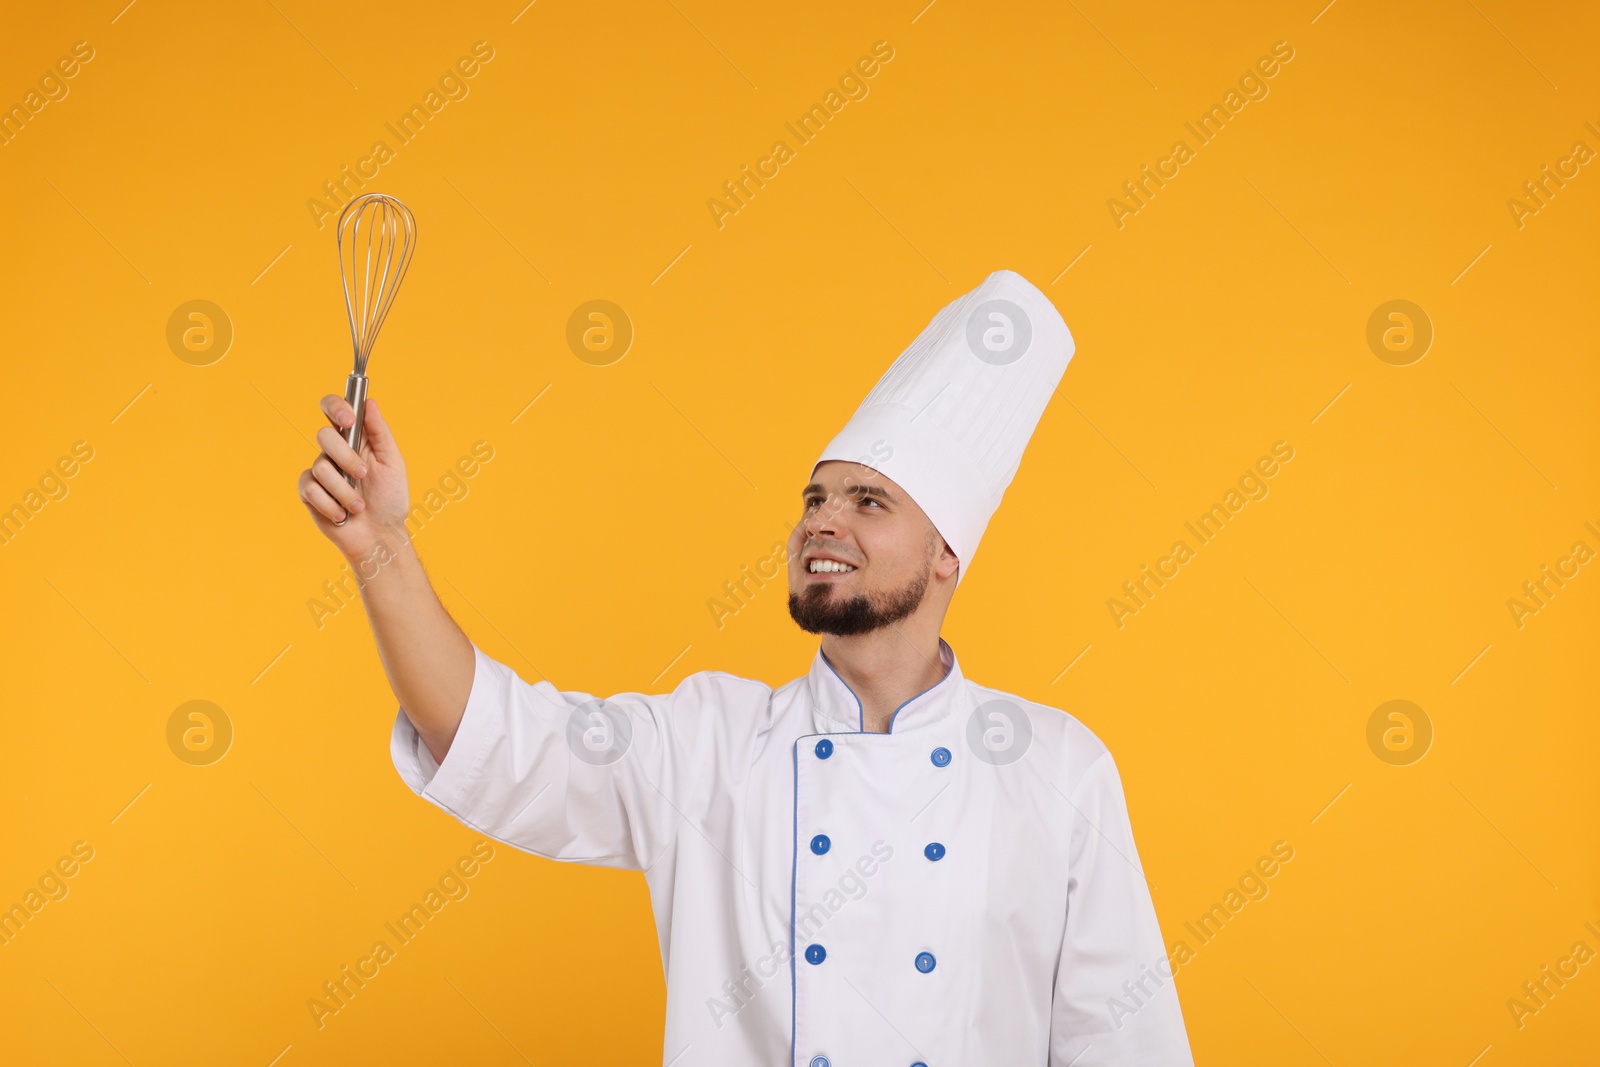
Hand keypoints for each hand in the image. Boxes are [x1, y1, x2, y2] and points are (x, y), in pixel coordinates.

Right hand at [297, 394, 408, 556]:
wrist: (380, 535)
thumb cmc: (389, 498)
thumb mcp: (392, 463)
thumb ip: (380, 432)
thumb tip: (370, 402)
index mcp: (355, 439)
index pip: (335, 409)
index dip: (336, 406)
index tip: (349, 419)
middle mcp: (335, 451)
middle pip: (324, 435)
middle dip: (345, 457)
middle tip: (363, 475)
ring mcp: (320, 471)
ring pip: (321, 467)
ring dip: (344, 490)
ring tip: (359, 505)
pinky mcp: (309, 492)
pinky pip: (310, 489)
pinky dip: (331, 504)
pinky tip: (343, 514)